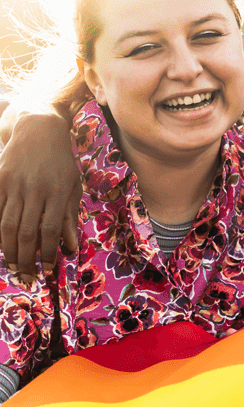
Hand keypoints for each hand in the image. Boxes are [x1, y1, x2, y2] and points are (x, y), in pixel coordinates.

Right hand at [0, 111, 81, 280]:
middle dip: (25, 258)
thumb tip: (71, 247)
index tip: (48, 270)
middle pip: (26, 231)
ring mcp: (14, 185)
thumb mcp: (72, 187)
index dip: (48, 252)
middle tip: (26, 276)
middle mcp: (35, 190)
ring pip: (7, 225)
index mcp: (57, 192)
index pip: (50, 229)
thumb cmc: (61, 163)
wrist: (38, 131)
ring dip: (9, 249)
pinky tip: (1, 245)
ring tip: (12, 266)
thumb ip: (70, 217)